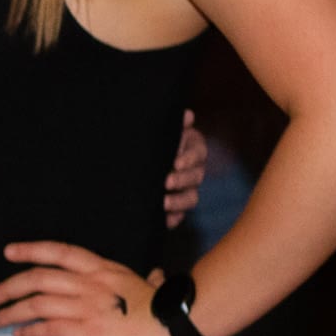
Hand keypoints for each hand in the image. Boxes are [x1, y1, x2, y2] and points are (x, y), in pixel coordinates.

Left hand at [0, 242, 183, 335]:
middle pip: (37, 277)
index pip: (59, 252)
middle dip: (7, 286)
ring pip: (36, 303)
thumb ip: (150, 280)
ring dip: (10, 312)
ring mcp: (87, 306)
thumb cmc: (170, 308)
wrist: (180, 324)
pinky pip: (50, 328)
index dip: (31, 250)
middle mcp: (90, 283)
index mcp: (103, 269)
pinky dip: (30, 331)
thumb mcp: (155, 286)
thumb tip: (155, 276)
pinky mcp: (88, 331)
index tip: (8, 252)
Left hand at [162, 113, 206, 228]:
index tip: (176, 162)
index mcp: (192, 148)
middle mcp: (194, 170)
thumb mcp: (159, 132)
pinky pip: (179, 216)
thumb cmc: (151, 142)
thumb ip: (173, 125)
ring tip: (163, 203)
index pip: (198, 152)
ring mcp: (187, 190)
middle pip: (196, 176)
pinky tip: (163, 220)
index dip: (189, 157)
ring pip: (191, 198)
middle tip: (166, 181)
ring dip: (178, 202)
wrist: (137, 163)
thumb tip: (187, 116)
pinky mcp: (177, 208)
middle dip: (182, 180)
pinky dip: (172, 219)